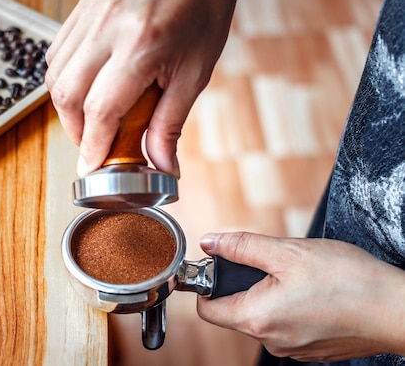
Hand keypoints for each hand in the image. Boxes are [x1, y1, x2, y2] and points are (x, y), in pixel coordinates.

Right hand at [45, 0, 247, 176]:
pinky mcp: (84, 6)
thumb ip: (170, 123)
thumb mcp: (195, 74)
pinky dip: (64, 78)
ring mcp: (91, 12)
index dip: (93, 146)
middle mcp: (108, 26)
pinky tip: (85, 87)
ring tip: (90, 118)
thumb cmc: (202, 15)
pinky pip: (57, 52)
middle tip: (94, 144)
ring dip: (66, 106)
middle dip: (75, 130)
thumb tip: (162, 166)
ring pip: (55, 74)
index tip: (92, 167)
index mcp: (141, 45)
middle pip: (67, 94)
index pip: (101, 109)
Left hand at [196, 232, 404, 361]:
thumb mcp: (287, 251)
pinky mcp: (312, 349)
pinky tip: (316, 293)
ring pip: (264, 315)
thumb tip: (211, 242)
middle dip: (247, 282)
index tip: (220, 264)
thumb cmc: (348, 281)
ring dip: (272, 293)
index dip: (208, 283)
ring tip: (301, 277)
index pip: (207, 309)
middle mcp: (271, 341)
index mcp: (256, 319)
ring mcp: (293, 348)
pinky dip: (292, 307)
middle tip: (274, 262)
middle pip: (236, 310)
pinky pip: (287, 325)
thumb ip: (242, 246)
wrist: (398, 310)